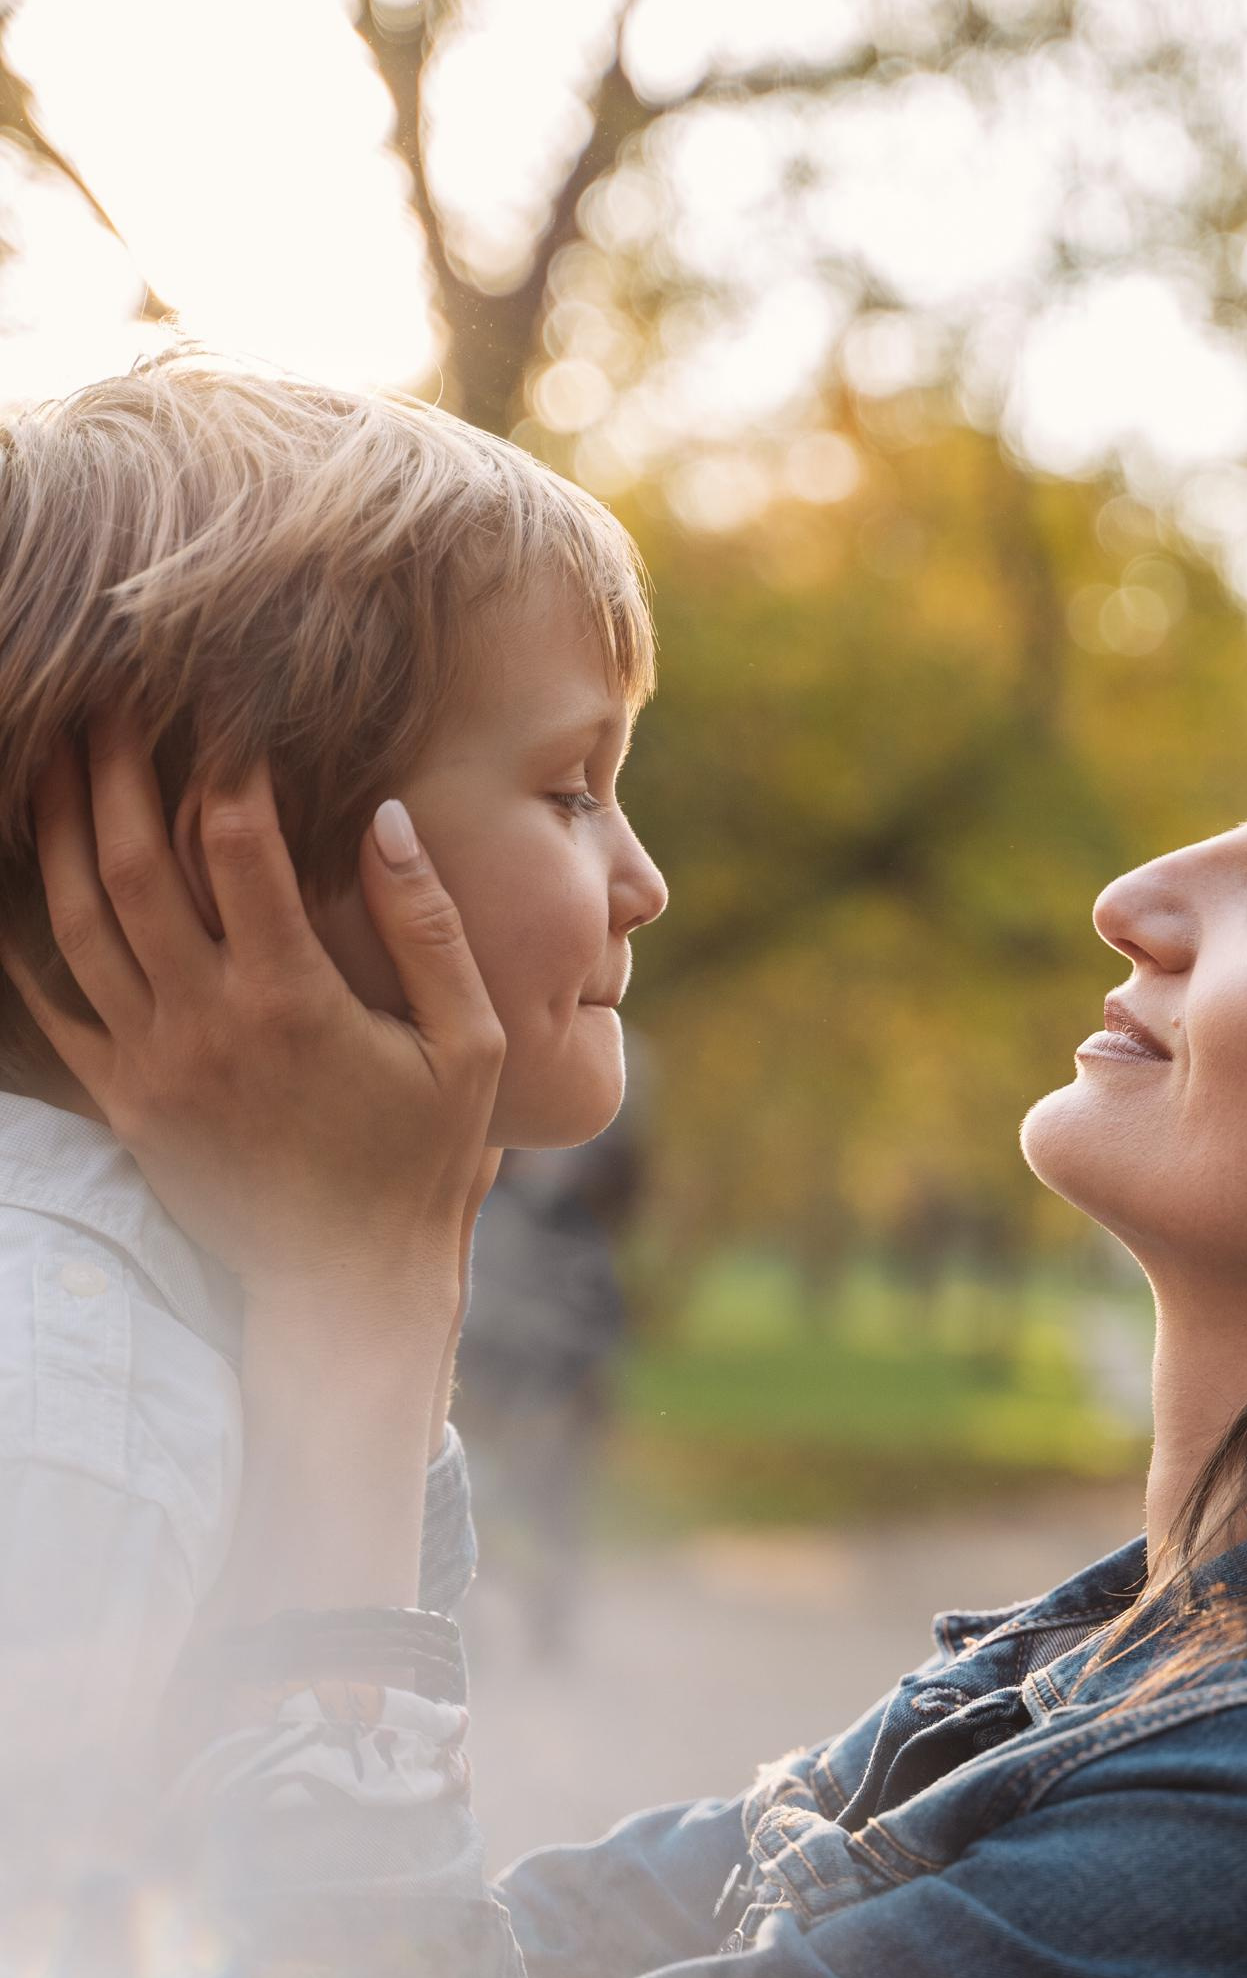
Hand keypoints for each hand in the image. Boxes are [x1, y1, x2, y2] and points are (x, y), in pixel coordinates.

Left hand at [3, 729, 503, 1327]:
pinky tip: (16, 873)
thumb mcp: (470, 1047)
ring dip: (57, 827)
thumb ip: (428, 929)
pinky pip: (50, 1002)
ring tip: (52, 752)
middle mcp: (206, 1021)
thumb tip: (387, 818)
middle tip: (108, 693)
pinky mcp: (123, 1099)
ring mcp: (152, 1062)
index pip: (236, 843)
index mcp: (292, 997)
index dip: (225, 760)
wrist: (346, 1283)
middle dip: (114, 766)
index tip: (222, 700)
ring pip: (77, 919)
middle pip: (132, 861)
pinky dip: (23, 932)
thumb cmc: (422, 1159)